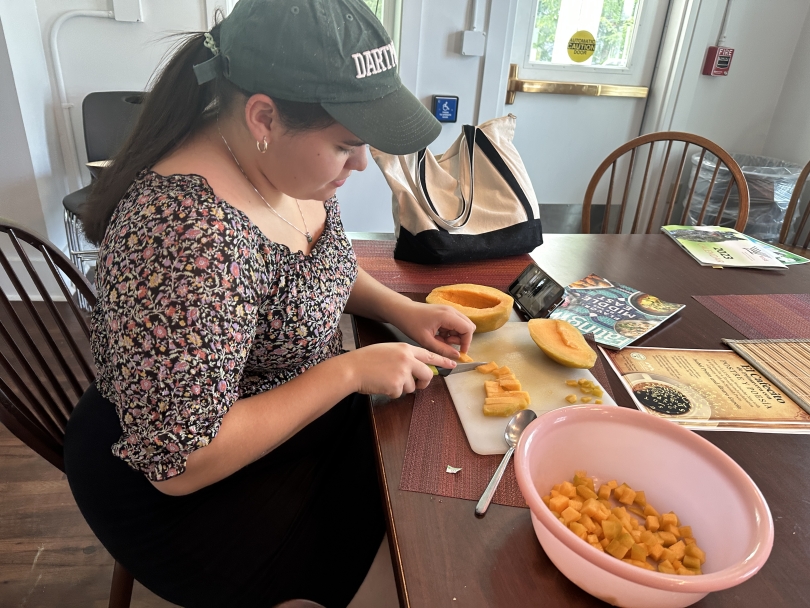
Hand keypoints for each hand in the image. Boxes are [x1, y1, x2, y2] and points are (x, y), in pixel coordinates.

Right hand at [343, 343, 457, 397]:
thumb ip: (404, 357)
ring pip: (412, 386)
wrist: (352, 368)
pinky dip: (391, 393)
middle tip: (417, 385)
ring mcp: (403, 372)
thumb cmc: (366, 360)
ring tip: (386, 380)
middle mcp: (407, 359)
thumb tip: (416, 368)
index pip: (429, 354)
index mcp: (405, 348)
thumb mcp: (388, 351)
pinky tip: (381, 385)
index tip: (453, 363)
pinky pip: (400, 393)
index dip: (442, 360)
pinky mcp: (397, 385)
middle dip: (423, 382)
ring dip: (401, 388)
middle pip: (427, 374)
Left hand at [391, 301, 475, 358]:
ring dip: (455, 335)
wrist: (402, 311)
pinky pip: (455, 323)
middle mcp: (451, 310)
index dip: (466, 342)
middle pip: (468, 326)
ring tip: (440, 340)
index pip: (468, 329)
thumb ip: (443, 349)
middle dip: (461, 338)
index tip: (459, 352)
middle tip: (447, 344)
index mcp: (447, 316)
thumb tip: (456, 356)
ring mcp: (449, 310)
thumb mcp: (426, 341)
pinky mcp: (445, 312)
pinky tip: (438, 335)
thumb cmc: (411, 324)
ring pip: (462, 325)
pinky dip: (450, 332)